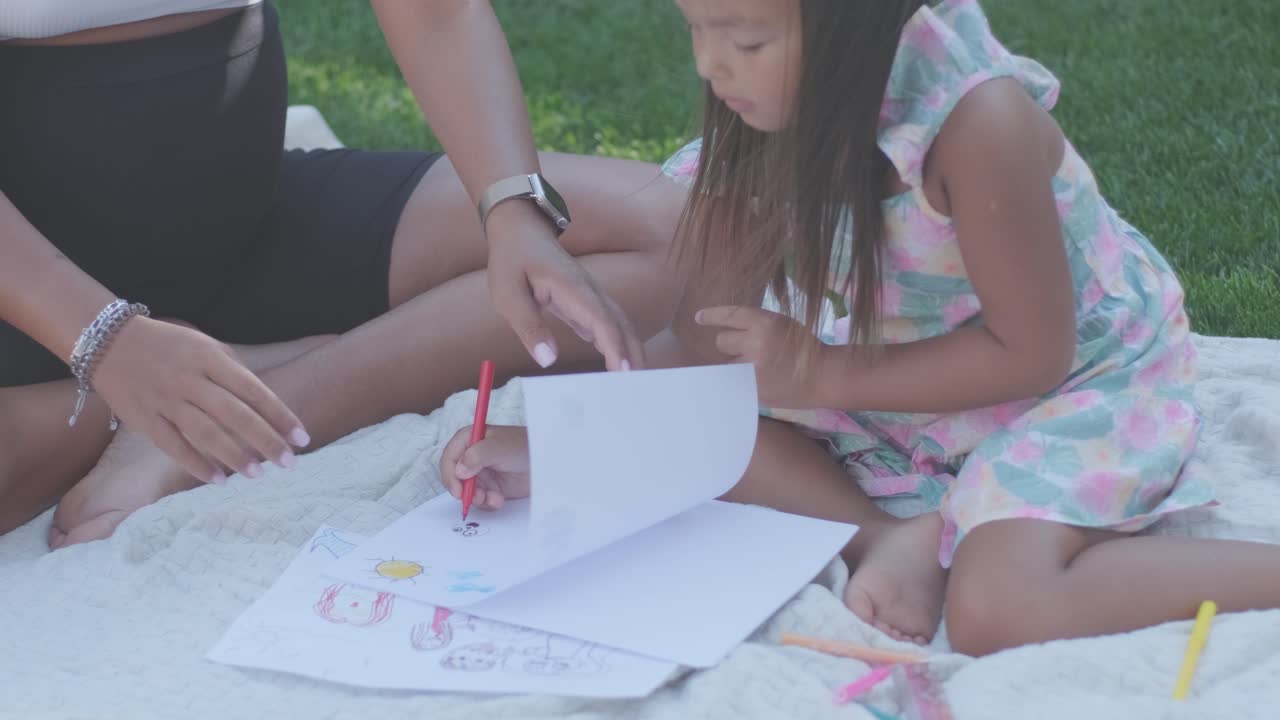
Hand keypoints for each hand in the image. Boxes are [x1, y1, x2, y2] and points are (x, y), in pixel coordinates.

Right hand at [90, 317, 307, 483]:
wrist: (107, 340)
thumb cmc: (168, 345)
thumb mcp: (205, 346)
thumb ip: (233, 372)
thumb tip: (265, 407)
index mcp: (210, 358)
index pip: (254, 390)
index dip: (280, 415)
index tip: (301, 437)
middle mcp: (189, 379)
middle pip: (235, 414)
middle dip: (265, 440)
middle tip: (289, 462)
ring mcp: (165, 400)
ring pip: (205, 432)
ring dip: (234, 456)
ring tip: (258, 474)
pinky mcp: (144, 419)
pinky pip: (173, 446)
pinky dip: (196, 464)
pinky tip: (219, 480)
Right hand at [439, 424, 530, 510]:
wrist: (548, 462)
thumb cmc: (524, 446)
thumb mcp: (499, 447)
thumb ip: (477, 456)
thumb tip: (459, 471)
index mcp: (469, 440)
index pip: (449, 458)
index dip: (450, 475)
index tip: (458, 490)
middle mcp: (472, 456)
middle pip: (455, 478)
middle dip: (464, 491)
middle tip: (477, 498)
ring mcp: (481, 472)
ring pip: (467, 491)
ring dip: (478, 498)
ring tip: (493, 498)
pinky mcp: (491, 487)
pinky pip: (481, 500)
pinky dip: (488, 502)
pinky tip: (499, 499)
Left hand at [484, 202, 643, 371]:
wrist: (522, 230)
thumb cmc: (513, 260)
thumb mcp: (508, 294)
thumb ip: (529, 326)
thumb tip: (548, 360)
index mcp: (573, 289)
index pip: (602, 321)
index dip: (615, 347)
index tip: (624, 373)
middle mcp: (591, 293)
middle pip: (622, 326)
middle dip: (634, 356)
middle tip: (640, 389)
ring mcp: (593, 298)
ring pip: (621, 327)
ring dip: (631, 353)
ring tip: (636, 384)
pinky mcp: (588, 305)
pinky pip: (610, 327)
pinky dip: (619, 347)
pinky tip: (621, 368)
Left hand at [695, 305, 822, 407]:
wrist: (822, 377)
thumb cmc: (803, 347)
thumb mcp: (781, 324)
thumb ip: (755, 325)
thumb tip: (726, 330)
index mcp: (765, 323)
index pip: (729, 316)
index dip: (712, 316)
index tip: (699, 318)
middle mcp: (755, 344)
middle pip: (722, 341)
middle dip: (730, 344)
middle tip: (748, 350)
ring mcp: (752, 369)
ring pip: (725, 363)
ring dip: (735, 363)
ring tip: (757, 367)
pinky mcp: (752, 389)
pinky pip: (734, 380)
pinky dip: (740, 379)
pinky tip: (757, 379)